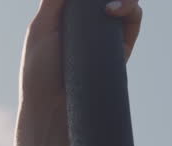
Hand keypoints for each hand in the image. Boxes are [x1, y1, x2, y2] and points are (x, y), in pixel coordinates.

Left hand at [20, 0, 143, 111]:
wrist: (53, 109)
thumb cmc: (39, 73)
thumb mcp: (40, 29)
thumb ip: (53, 1)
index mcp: (67, 17)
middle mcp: (88, 25)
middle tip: (104, 0)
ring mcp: (105, 36)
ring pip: (125, 4)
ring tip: (110, 6)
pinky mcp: (120, 50)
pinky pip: (133, 22)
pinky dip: (130, 9)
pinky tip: (113, 10)